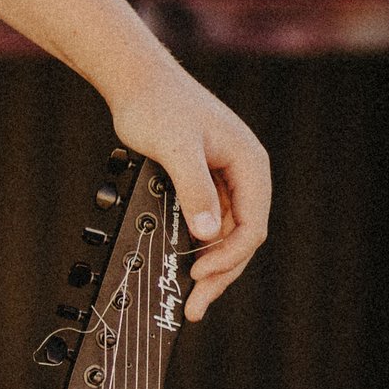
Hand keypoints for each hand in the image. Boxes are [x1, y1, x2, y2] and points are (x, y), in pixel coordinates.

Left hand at [103, 60, 269, 321]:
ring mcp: (226, 180)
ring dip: (209, 265)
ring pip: (225, 235)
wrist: (136, 82)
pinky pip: (208, 224)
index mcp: (250, 165)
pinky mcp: (205, 183)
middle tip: (194, 306)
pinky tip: (182, 265)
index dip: (228, 257)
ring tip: (190, 298)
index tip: (198, 274)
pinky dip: (197, 247)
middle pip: (241, 237)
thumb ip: (193, 188)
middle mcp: (244, 175)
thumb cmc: (157, 106)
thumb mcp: (175, 148)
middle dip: (220, 273)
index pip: (252, 226)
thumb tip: (206, 234)